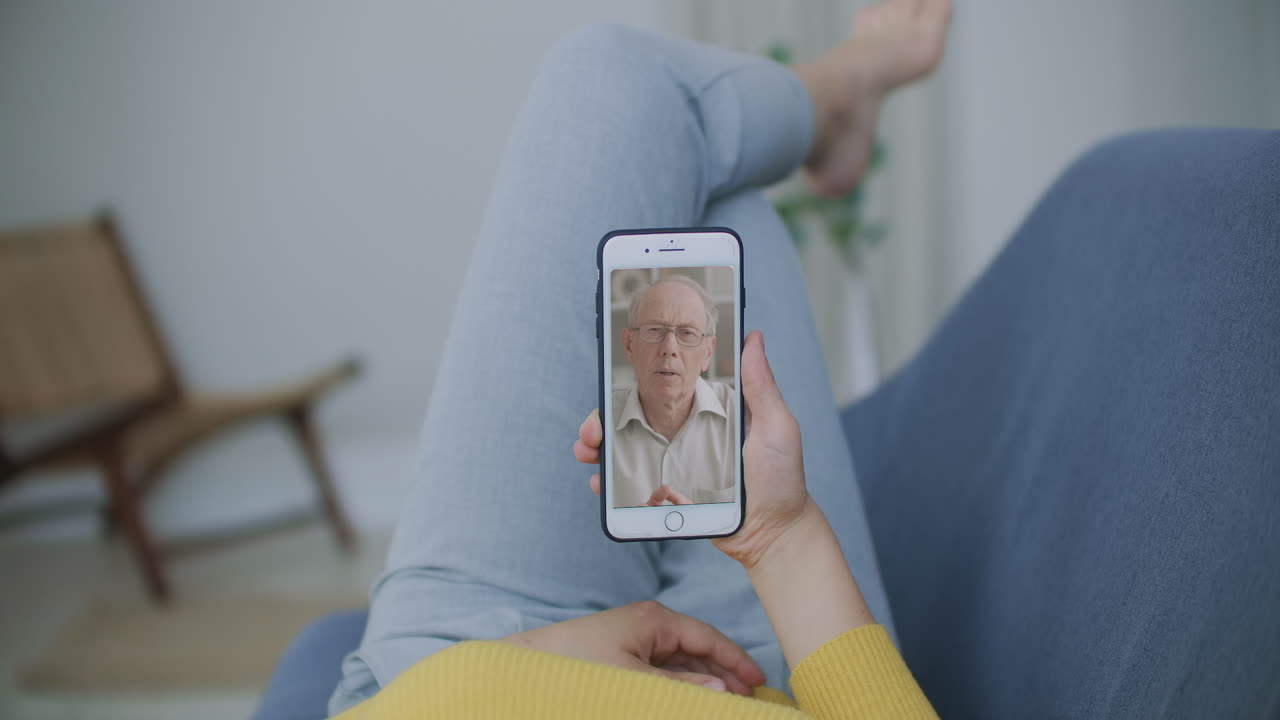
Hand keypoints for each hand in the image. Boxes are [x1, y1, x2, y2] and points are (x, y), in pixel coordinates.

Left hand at [503, 601, 764, 693]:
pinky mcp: (621, 657)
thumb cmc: (578, 667)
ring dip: (703, 682)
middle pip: (698, 651)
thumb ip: (681, 685)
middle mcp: (647, 625)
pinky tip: (691, 700)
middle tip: (749, 700)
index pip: (708, 638)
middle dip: (724, 674)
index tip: (759, 683)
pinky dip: (680, 685)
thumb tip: (723, 690)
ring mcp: (634, 641)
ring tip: (727, 703)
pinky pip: (662, 672)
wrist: (527, 669)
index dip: (736, 661)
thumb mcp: (636, 680)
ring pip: (681, 664)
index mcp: (655, 620)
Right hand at [576, 330, 815, 567]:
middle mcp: (685, 438)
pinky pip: (631, 488)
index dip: (631, 386)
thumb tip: (753, 338)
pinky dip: (610, 483)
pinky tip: (601, 483)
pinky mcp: (668, 498)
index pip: (662, 393)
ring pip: (624, 452)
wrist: (775, 536)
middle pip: (633, 422)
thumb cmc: (781, 481)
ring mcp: (674, 468)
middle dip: (602, 421)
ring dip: (598, 449)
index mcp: (708, 416)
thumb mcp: (776, 427)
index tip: (609, 381)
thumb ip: (761, 386)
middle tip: (591, 430)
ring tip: (588, 453)